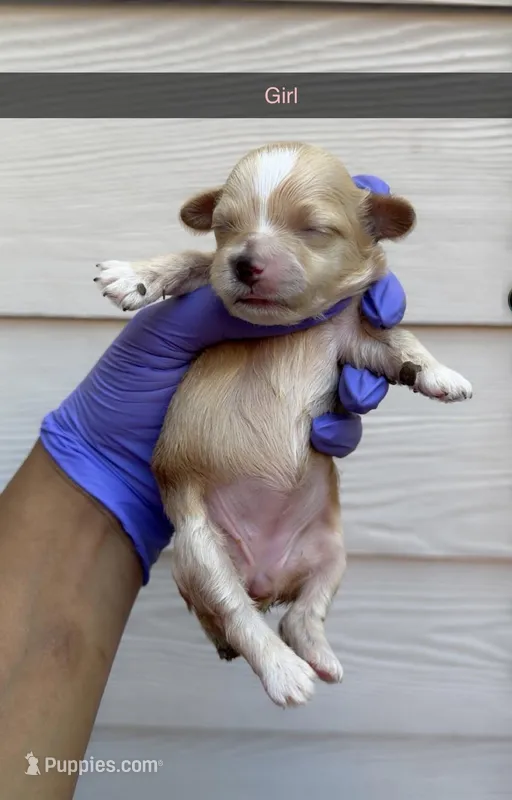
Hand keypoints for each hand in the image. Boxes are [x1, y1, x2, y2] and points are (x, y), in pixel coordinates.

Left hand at [40, 174, 404, 582]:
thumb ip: (224, 307)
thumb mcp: (165, 330)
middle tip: (385, 318)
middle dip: (382, 317)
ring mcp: (285, 392)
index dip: (351, 268)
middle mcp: (276, 345)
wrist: (109, 464)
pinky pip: (335, 429)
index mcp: (249, 308)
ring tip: (356, 391)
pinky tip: (324, 434)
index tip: (372, 270)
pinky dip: (342, 430)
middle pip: (351, 323)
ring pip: (354, 376)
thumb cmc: (126, 388)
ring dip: (369, 380)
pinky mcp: (288, 437)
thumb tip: (299, 294)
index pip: (310, 275)